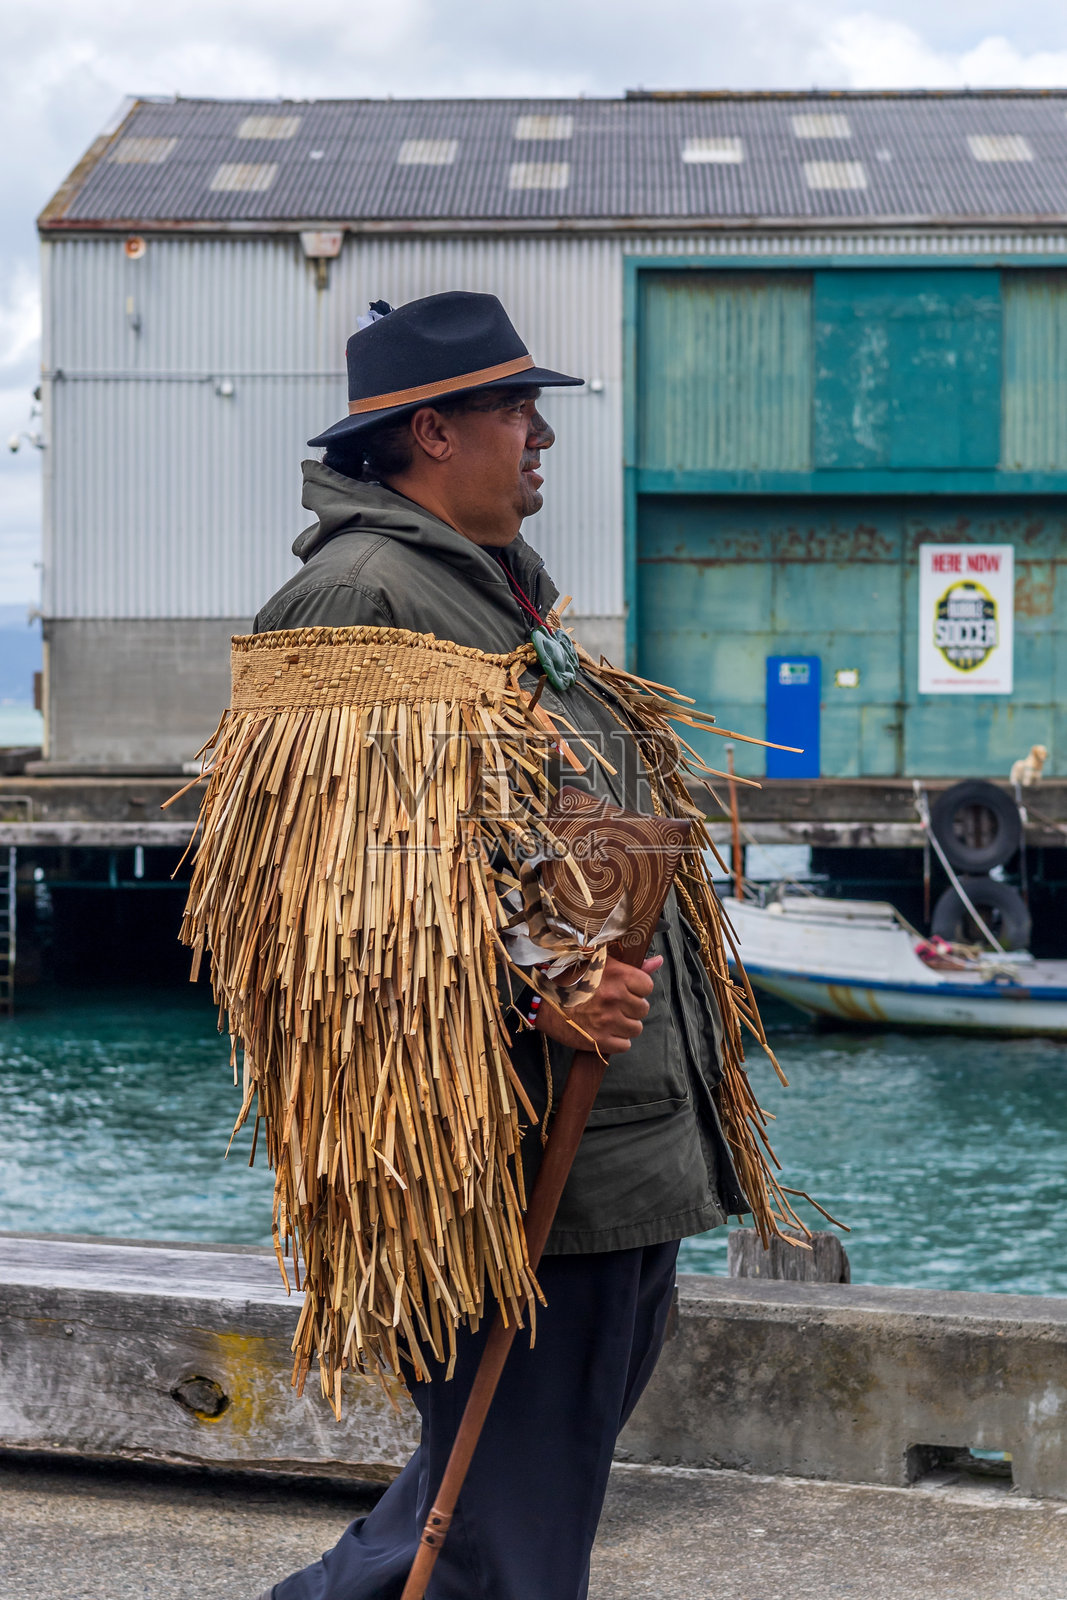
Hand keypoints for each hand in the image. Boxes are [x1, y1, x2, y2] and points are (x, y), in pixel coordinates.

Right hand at [535, 954, 662, 1056]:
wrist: (542, 1002)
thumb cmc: (570, 978)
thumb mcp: (600, 963)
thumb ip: (632, 965)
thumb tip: (659, 961)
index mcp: (618, 975)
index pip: (647, 986)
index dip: (637, 989)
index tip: (624, 989)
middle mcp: (616, 997)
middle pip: (643, 1009)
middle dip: (630, 1008)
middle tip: (613, 1004)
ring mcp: (609, 1021)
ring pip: (635, 1028)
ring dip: (624, 1025)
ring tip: (608, 1018)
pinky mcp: (600, 1040)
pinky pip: (624, 1045)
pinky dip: (616, 1040)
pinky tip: (604, 1030)